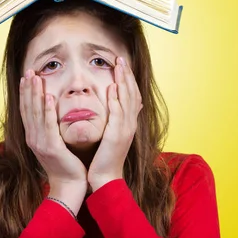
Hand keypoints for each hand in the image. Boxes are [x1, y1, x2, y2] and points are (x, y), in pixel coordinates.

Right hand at [20, 70, 87, 202]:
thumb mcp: (57, 144)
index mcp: (35, 137)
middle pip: (28, 109)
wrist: (70, 186)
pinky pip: (48, 125)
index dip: (26, 93)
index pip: (28, 111)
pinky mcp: (51, 147)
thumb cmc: (68, 164)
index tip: (27, 78)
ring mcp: (41, 143)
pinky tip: (48, 97)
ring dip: (35, 94)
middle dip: (28, 89)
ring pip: (36, 113)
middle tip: (28, 72)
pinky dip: (47, 110)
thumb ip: (53, 129)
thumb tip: (55, 113)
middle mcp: (34, 138)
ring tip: (35, 78)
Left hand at [88, 57, 142, 190]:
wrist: (105, 178)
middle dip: (127, 75)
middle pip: (132, 93)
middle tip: (121, 58)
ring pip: (127, 99)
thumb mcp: (112, 135)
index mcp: (129, 122)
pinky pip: (118, 114)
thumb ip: (115, 118)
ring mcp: (125, 129)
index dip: (128, 79)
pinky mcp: (117, 135)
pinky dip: (117, 99)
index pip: (132, 95)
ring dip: (123, 81)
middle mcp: (130, 123)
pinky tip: (113, 88)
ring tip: (119, 66)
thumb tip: (115, 100)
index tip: (122, 64)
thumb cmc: (105, 158)